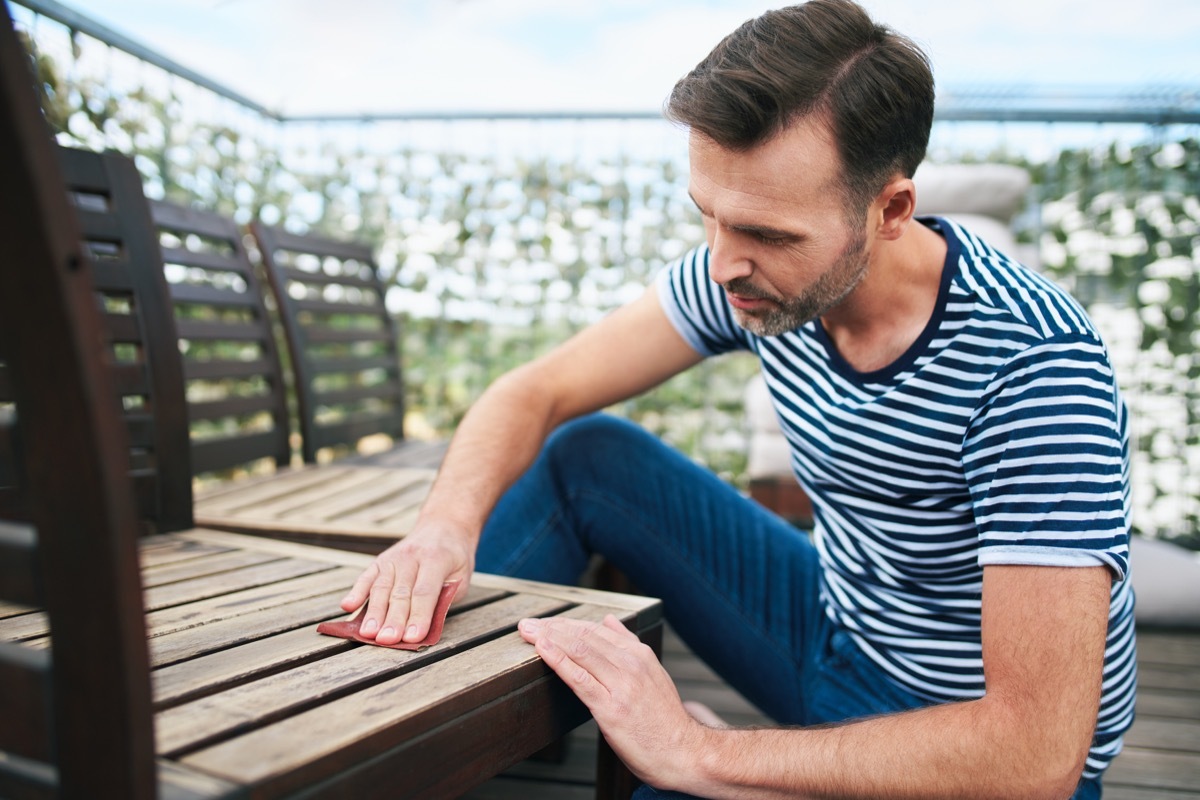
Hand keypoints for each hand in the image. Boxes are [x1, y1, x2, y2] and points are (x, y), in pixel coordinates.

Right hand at [339, 521, 474, 645]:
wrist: (443, 525)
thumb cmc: (454, 558)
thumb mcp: (461, 576)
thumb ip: (444, 599)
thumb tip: (425, 628)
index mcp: (437, 559)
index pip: (425, 592)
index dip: (418, 616)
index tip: (412, 637)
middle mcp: (412, 557)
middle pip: (400, 592)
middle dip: (393, 619)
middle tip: (386, 640)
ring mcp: (394, 557)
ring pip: (381, 587)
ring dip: (374, 612)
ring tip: (367, 634)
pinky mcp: (380, 560)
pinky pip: (366, 577)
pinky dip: (356, 591)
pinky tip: (347, 606)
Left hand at [518, 614, 707, 787]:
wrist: (683, 753)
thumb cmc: (664, 720)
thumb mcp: (652, 674)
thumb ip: (629, 646)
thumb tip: (608, 621)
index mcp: (640, 655)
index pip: (595, 630)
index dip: (566, 624)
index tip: (545, 622)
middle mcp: (631, 664)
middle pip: (584, 637)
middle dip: (552, 627)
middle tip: (527, 623)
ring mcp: (621, 685)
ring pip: (580, 651)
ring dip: (550, 638)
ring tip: (528, 631)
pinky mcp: (611, 708)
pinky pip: (579, 679)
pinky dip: (558, 660)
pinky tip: (542, 650)